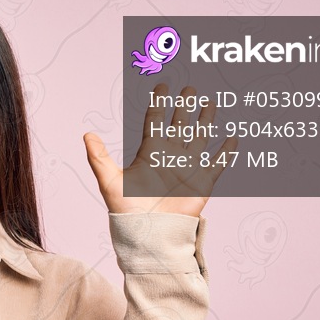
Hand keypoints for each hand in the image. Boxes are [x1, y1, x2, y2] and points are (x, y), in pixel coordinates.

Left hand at [84, 83, 236, 216]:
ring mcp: (188, 168)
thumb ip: (99, 157)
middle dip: (185, 106)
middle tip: (191, 88)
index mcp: (149, 153)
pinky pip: (217, 163)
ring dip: (205, 121)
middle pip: (180, 124)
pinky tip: (232, 138)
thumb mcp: (110, 182)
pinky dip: (225, 152)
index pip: (155, 121)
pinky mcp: (202, 182)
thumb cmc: (127, 212)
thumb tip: (87, 134)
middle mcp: (170, 156)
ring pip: (200, 137)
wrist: (149, 235)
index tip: (162, 84)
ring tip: (210, 103)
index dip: (158, 103)